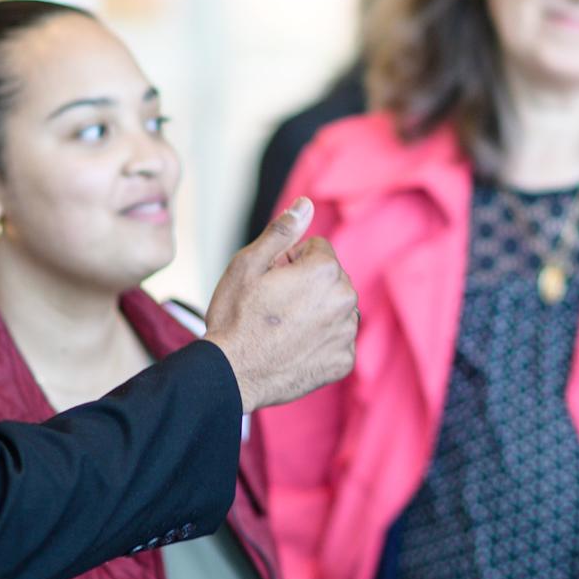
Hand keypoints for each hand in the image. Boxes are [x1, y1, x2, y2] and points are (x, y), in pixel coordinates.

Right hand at [205, 198, 358, 412]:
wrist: (231, 374)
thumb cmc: (235, 317)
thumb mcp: (248, 264)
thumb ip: (282, 231)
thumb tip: (305, 204)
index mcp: (326, 270)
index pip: (317, 249)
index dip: (290, 261)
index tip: (270, 281)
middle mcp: (346, 299)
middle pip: (330, 278)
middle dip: (307, 285)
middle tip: (274, 306)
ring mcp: (347, 333)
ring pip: (334, 308)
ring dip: (316, 312)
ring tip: (283, 329)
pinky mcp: (344, 361)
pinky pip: (337, 340)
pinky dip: (320, 342)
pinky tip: (294, 348)